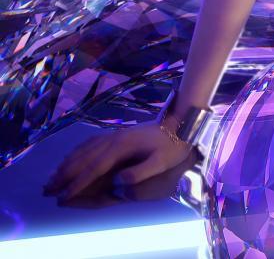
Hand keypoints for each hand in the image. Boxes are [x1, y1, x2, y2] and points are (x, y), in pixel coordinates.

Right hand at [42, 119, 196, 200]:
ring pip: (85, 149)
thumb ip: (140, 173)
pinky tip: (72, 156)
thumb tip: (117, 182)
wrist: (179, 124)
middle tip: (47, 189)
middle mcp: (113, 139)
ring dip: (67, 163)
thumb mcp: (161, 162)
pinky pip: (91, 142)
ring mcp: (114, 134)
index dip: (77, 183)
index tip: (63, 196)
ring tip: (53, 176)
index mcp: (121, 147)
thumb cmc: (171, 146)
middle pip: (84, 158)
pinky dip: (78, 151)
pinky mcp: (117, 134)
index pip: (94, 168)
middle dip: (64, 174)